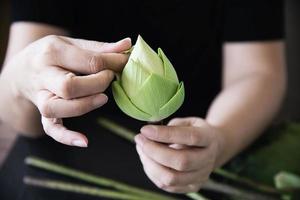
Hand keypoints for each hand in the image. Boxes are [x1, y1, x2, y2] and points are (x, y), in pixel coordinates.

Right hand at [1, 35, 130, 146]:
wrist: (21, 69)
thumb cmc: (52, 55)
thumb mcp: (72, 43)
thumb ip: (100, 47)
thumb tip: (127, 45)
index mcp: (52, 52)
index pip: (88, 61)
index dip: (112, 64)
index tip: (124, 63)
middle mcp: (43, 75)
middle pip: (70, 86)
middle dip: (97, 84)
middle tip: (109, 78)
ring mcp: (40, 96)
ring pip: (58, 108)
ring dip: (85, 105)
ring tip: (103, 98)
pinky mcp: (42, 112)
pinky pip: (50, 128)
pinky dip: (66, 137)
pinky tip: (84, 141)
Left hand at [135, 117, 224, 192]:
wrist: (213, 148)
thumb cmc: (195, 131)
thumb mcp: (188, 121)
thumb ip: (172, 126)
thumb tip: (149, 132)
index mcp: (209, 138)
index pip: (190, 138)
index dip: (166, 134)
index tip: (145, 130)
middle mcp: (208, 159)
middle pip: (181, 162)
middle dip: (154, 151)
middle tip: (140, 139)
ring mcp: (201, 176)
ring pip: (171, 178)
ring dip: (150, 164)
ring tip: (141, 149)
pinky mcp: (192, 187)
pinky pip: (167, 185)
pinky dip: (152, 172)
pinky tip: (147, 159)